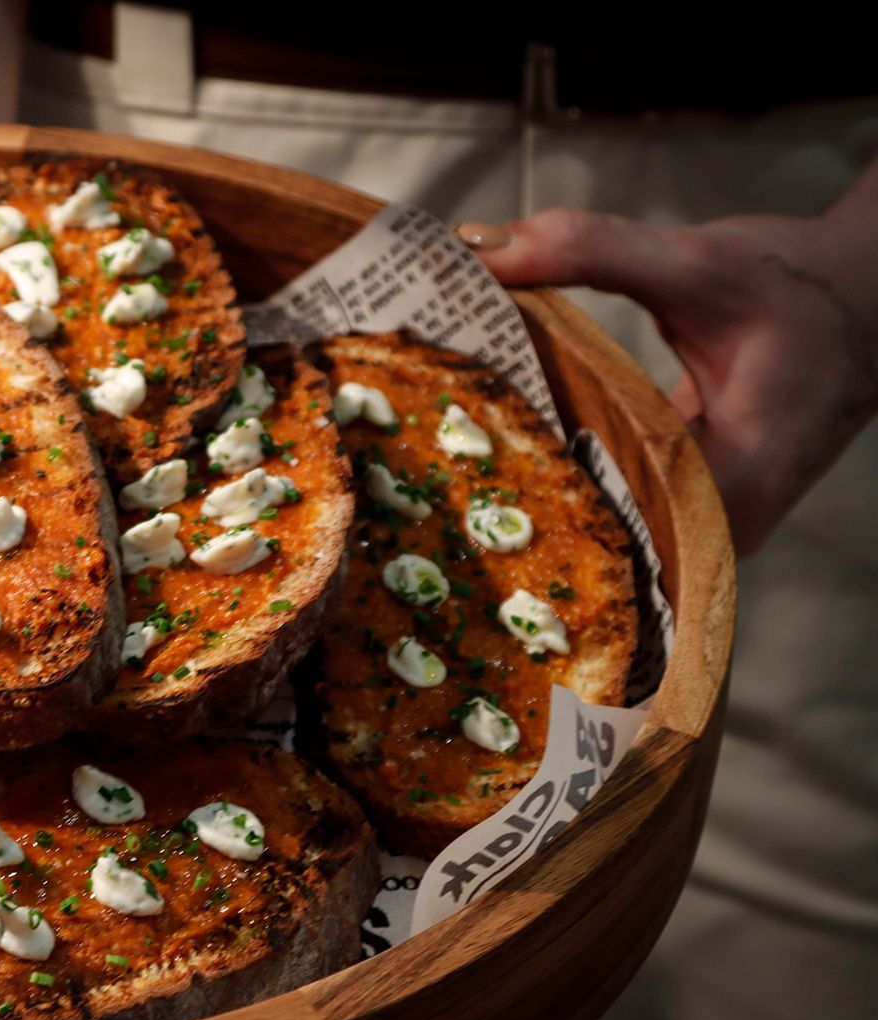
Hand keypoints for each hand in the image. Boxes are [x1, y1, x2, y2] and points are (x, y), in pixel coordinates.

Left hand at [458, 165, 877, 554]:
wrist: (869, 296)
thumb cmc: (799, 285)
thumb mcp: (696, 262)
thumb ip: (590, 251)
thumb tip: (480, 249)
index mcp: (733, 484)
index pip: (606, 522)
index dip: (518, 496)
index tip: (443, 467)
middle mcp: (721, 525)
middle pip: (595, 538)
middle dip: (508, 497)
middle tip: (419, 465)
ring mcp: (709, 523)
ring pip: (602, 529)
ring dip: (530, 490)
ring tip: (443, 459)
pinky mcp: (692, 504)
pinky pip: (615, 505)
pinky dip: (562, 475)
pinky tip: (498, 449)